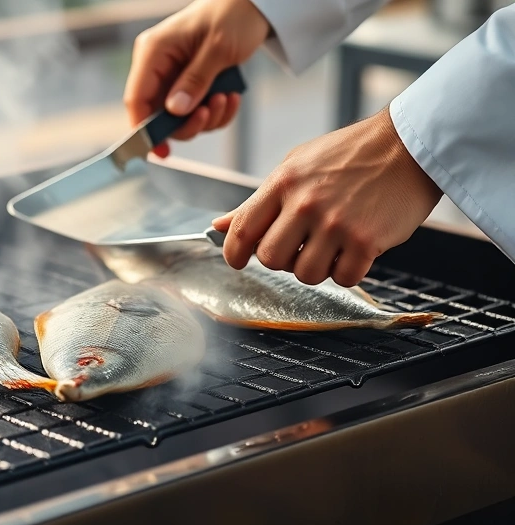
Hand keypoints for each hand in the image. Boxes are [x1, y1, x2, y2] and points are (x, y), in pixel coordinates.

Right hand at [123, 0, 269, 156]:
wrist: (252, 5)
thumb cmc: (233, 14)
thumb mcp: (218, 48)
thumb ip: (195, 81)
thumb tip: (175, 111)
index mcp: (154, 51)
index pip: (137, 98)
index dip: (144, 129)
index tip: (161, 150)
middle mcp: (158, 66)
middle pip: (158, 115)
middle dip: (187, 121)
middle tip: (210, 112)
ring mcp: (174, 76)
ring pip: (180, 118)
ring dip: (207, 117)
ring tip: (226, 98)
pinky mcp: (190, 84)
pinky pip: (196, 111)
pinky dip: (216, 112)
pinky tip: (231, 97)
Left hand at [211, 107, 443, 286]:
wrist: (408, 144)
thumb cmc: (348, 154)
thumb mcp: (295, 166)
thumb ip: (258, 201)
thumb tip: (219, 225)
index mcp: (282, 183)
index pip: (242, 231)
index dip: (234, 254)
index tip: (238, 261)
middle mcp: (305, 204)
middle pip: (271, 259)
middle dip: (282, 259)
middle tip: (300, 245)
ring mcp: (336, 224)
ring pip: (306, 274)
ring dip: (316, 267)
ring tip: (330, 245)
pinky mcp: (366, 240)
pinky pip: (343, 278)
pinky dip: (347, 271)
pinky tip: (353, 250)